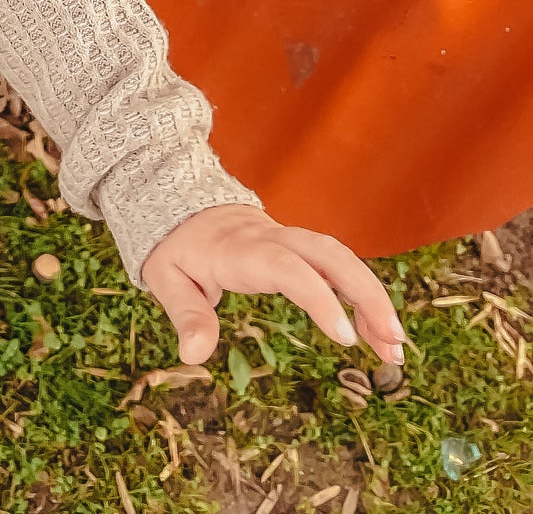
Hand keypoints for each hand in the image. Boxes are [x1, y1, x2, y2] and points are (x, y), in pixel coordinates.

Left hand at [141, 204, 404, 366]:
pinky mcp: (299, 248)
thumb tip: (194, 355)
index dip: (318, 296)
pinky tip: (379, 332)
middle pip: (329, 254)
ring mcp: (289, 239)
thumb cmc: (176, 246)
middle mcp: (272, 238)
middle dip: (366, 293)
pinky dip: (363, 296)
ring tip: (394, 348)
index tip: (345, 336)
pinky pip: (337, 266)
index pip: (287, 266)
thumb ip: (185, 313)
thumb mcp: (165, 277)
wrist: (180, 205)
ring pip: (341, 258)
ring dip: (373, 298)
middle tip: (392, 342)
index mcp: (240, 248)